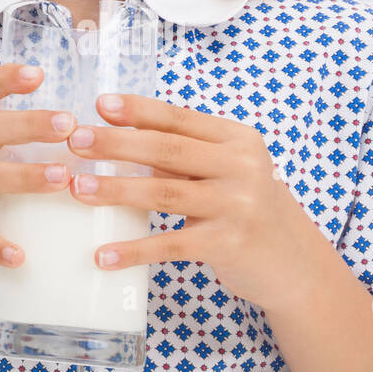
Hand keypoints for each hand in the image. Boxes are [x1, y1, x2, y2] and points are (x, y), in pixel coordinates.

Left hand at [65, 92, 304, 312]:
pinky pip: (170, 245)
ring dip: (116, 190)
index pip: (179, 118)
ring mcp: (238, 206)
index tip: (99, 104)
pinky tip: (102, 255)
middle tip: (75, 142)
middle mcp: (242, 167)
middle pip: (167, 150)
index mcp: (238, 140)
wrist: (297, 266)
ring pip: (164, 193)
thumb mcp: (227, 173)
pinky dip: (133, 250)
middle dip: (116, 144)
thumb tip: (119, 139)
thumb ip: (184, 157)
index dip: (138, 110)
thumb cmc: (248, 211)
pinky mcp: (229, 245)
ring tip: (79, 188)